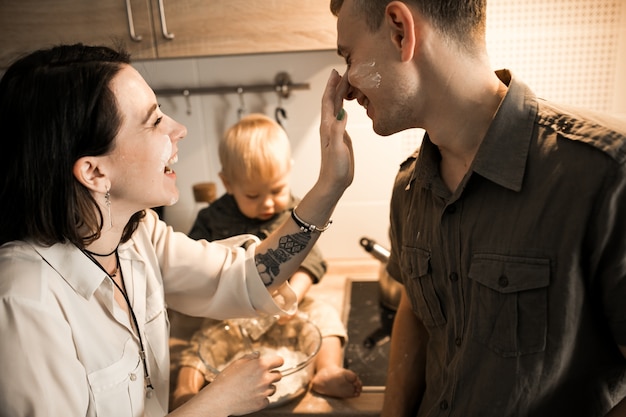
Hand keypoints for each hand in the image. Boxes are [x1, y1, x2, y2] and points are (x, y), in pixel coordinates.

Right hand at [174, 351, 283, 416]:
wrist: (219, 399)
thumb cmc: (226, 380)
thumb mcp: (237, 363)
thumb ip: (250, 357)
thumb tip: (258, 354)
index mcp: (261, 365)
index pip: (280, 361)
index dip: (277, 362)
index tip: (275, 364)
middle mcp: (265, 378)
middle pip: (278, 375)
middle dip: (271, 375)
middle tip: (260, 377)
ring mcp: (264, 392)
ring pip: (273, 388)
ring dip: (267, 387)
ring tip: (253, 387)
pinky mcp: (262, 403)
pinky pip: (267, 400)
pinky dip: (261, 399)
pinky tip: (251, 396)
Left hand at [318, 69, 353, 196]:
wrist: (334, 183)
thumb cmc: (335, 168)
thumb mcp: (337, 148)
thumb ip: (338, 130)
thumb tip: (342, 111)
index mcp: (327, 127)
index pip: (328, 101)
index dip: (332, 86)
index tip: (337, 72)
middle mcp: (329, 126)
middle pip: (332, 100)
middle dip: (337, 84)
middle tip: (344, 70)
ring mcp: (335, 130)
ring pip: (337, 106)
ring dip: (340, 92)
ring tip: (346, 80)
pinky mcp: (341, 136)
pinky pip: (342, 115)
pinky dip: (345, 104)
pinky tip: (349, 101)